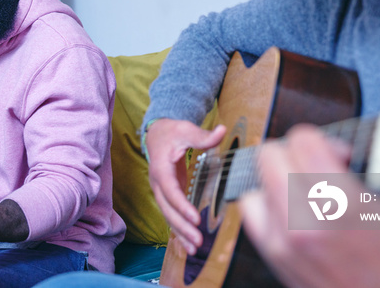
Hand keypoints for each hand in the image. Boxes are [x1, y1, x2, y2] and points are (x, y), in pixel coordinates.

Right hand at [146, 118, 225, 254]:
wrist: (157, 133)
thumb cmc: (172, 132)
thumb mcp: (186, 130)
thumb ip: (203, 136)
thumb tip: (222, 130)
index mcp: (160, 168)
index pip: (170, 190)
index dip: (182, 205)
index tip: (195, 218)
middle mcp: (157, 183)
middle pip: (167, 209)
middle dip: (181, 226)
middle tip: (197, 240)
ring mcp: (161, 191)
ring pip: (167, 215)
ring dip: (180, 233)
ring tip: (194, 249)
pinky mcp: (167, 195)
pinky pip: (171, 215)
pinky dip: (178, 230)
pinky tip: (187, 245)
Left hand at [239, 124, 379, 287]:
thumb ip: (362, 169)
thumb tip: (337, 147)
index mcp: (338, 201)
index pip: (302, 139)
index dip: (320, 140)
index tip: (332, 151)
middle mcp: (302, 219)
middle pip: (270, 154)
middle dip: (294, 153)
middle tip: (314, 164)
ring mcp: (282, 238)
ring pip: (257, 180)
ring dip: (278, 177)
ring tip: (303, 187)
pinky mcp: (272, 253)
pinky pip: (252, 208)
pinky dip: (266, 202)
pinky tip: (289, 207)